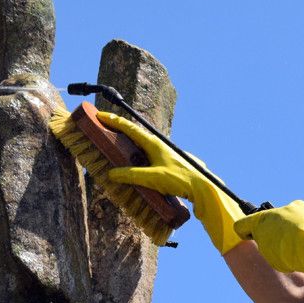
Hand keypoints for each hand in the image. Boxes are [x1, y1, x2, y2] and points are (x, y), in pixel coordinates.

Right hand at [96, 110, 243, 253]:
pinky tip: (137, 166)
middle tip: (106, 129)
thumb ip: (132, 175)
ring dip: (130, 145)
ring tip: (118, 148)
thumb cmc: (180, 179)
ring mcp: (166, 154)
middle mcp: (160, 145)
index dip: (114, 122)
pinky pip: (150, 156)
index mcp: (154, 143)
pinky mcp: (170, 164)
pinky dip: (139, 157)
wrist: (203, 187)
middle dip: (120, 131)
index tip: (100, 115)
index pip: (130, 128)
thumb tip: (112, 173)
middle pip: (136, 135)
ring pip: (143, 146)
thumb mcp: (152, 178)